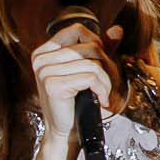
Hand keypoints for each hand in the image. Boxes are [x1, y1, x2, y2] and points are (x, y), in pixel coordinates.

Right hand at [28, 19, 118, 141]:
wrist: (67, 130)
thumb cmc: (77, 100)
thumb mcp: (87, 69)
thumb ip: (101, 48)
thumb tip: (118, 30)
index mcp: (44, 51)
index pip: (77, 30)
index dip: (95, 42)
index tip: (99, 62)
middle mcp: (41, 59)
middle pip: (89, 47)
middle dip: (105, 66)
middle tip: (104, 84)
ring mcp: (45, 72)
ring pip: (93, 64)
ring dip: (105, 81)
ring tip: (102, 93)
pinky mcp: (53, 85)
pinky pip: (91, 78)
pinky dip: (102, 89)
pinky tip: (100, 100)